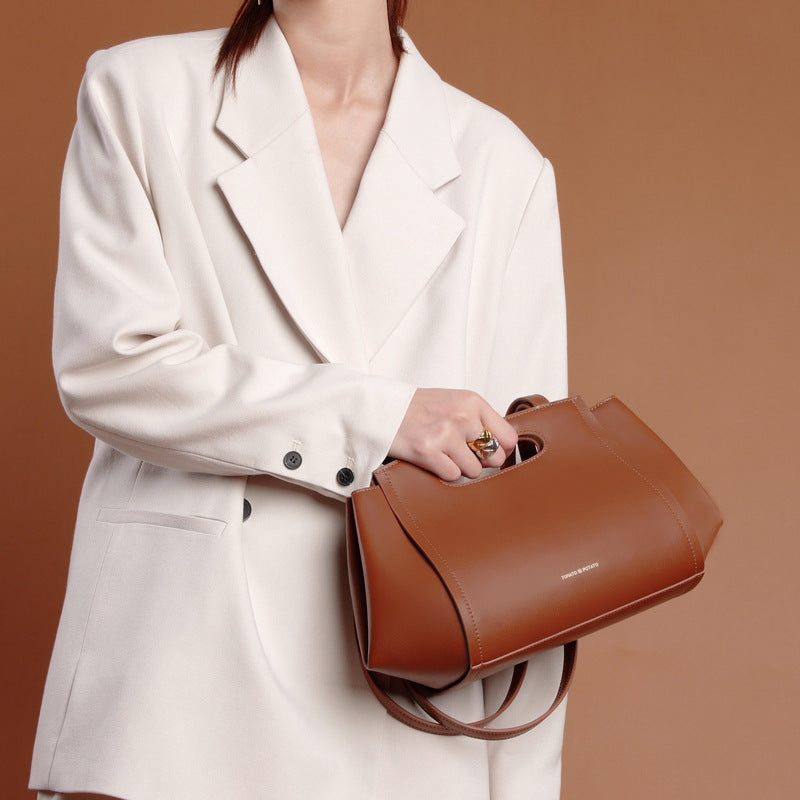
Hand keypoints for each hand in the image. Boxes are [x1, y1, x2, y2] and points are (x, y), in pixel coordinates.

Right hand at [388, 388, 517, 480]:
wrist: (380, 408)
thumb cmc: (416, 407)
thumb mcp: (453, 401)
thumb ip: (479, 419)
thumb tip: (502, 447)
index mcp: (472, 402)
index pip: (508, 437)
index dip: (499, 449)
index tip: (487, 452)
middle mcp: (463, 416)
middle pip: (494, 458)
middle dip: (479, 460)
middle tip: (460, 453)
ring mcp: (446, 434)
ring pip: (473, 470)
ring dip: (459, 467)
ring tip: (442, 453)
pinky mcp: (428, 451)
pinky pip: (452, 476)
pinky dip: (442, 472)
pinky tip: (431, 459)